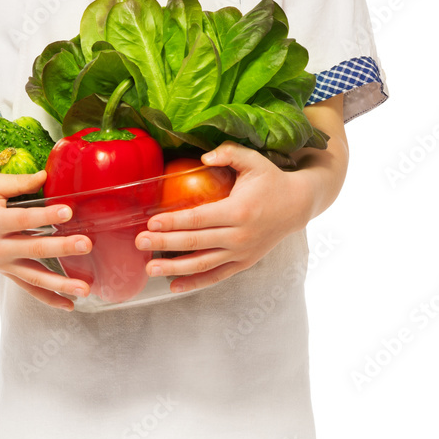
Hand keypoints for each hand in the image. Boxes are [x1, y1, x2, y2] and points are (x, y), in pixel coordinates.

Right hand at [0, 167, 92, 310]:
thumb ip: (19, 183)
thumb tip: (47, 176)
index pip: (23, 219)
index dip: (46, 215)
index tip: (68, 211)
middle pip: (33, 249)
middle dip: (61, 248)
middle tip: (85, 244)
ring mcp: (3, 264)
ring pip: (34, 277)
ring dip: (61, 284)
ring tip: (85, 288)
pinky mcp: (8, 272)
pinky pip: (29, 289)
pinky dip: (49, 299)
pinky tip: (69, 305)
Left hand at [134, 142, 312, 293]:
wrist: (298, 205)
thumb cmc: (270, 179)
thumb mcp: (253, 160)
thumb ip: (228, 153)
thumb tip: (203, 156)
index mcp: (239, 210)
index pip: (199, 218)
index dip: (174, 222)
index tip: (151, 222)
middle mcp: (240, 236)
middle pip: (196, 243)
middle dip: (165, 243)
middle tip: (140, 242)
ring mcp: (242, 253)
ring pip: (203, 265)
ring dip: (174, 268)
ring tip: (149, 269)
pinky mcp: (244, 263)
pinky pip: (216, 277)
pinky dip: (195, 284)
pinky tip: (173, 286)